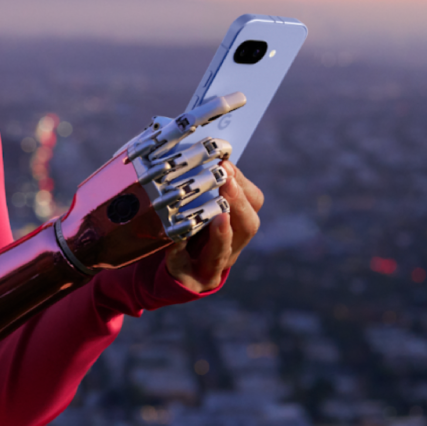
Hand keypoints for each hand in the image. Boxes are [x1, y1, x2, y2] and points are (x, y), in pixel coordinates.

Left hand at [164, 160, 262, 292]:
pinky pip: (185, 266)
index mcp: (237, 222)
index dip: (242, 184)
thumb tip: (196, 147)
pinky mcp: (190, 279)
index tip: (226, 164)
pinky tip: (175, 238)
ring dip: (222, 234)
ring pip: (223, 252)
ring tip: (219, 216)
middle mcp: (232, 245)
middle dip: (239, 204)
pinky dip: (179, 251)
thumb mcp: (198, 203)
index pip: (253, 201)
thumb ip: (202, 182)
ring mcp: (212, 265)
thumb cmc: (188, 227)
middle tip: (226, 182)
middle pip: (248, 227)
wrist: (172, 269)